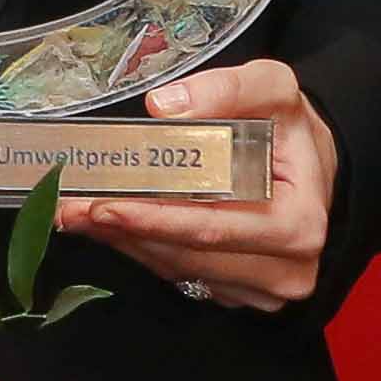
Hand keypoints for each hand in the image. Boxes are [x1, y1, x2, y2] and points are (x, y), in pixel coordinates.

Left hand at [61, 59, 339, 313]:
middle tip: (67, 210)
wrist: (313, 164)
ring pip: (178, 270)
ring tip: (73, 214)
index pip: (213, 229)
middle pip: (187, 256)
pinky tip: (108, 225)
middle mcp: (285, 270)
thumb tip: (165, 106)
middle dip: (124, 232)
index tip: (104, 205)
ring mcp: (262, 289)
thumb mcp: (274, 88)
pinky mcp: (238, 292)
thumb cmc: (291, 129)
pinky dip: (142, 248)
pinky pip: (181, 275)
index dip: (154, 219)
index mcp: (298, 226)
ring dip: (123, 242)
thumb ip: (228, 89)